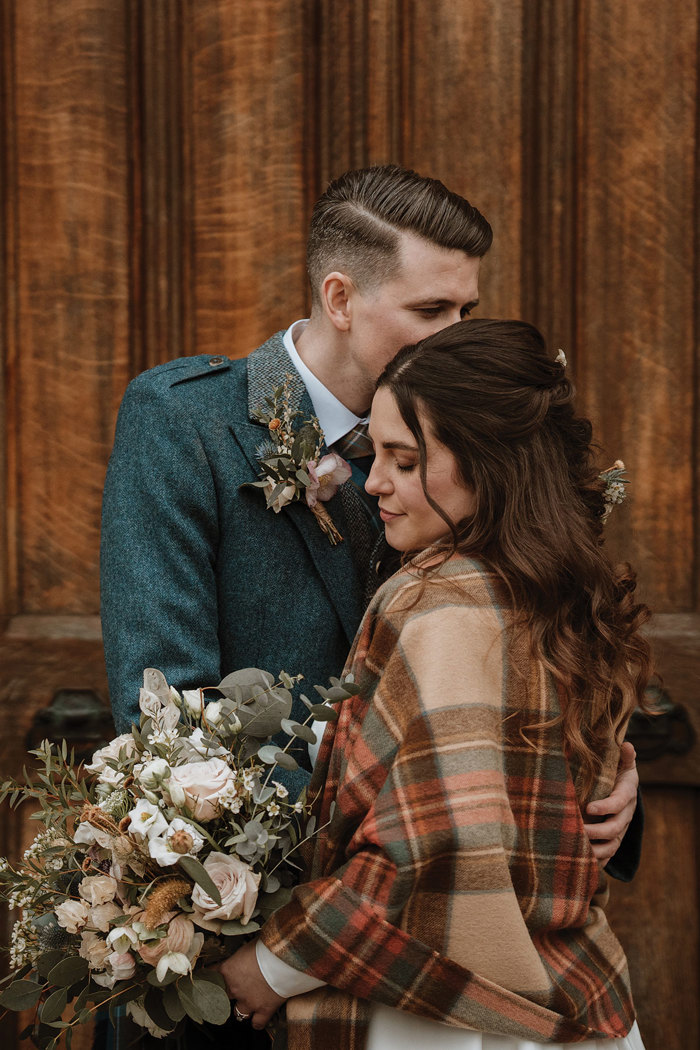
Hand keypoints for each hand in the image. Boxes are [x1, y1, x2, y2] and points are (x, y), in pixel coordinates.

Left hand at [217, 939, 285, 1029]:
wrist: (285, 958)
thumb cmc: (267, 946)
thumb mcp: (249, 945)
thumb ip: (242, 954)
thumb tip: (245, 952)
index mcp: (228, 970)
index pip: (210, 975)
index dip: (208, 977)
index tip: (205, 978)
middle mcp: (235, 988)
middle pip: (223, 996)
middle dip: (228, 993)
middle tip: (234, 988)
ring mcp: (248, 1001)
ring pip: (238, 1013)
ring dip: (241, 1008)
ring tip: (246, 1003)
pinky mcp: (264, 1010)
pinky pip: (256, 1023)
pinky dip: (257, 1022)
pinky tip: (258, 1017)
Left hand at [583, 742, 638, 864]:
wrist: (626, 789)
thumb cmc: (618, 772)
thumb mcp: (623, 762)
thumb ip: (625, 756)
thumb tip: (627, 744)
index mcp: (627, 794)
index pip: (618, 803)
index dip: (605, 806)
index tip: (588, 808)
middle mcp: (625, 815)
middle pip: (615, 829)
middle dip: (596, 832)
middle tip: (577, 830)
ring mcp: (620, 829)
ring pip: (612, 846)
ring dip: (596, 851)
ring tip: (578, 851)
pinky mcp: (614, 839)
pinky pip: (608, 854)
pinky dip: (598, 861)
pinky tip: (582, 864)